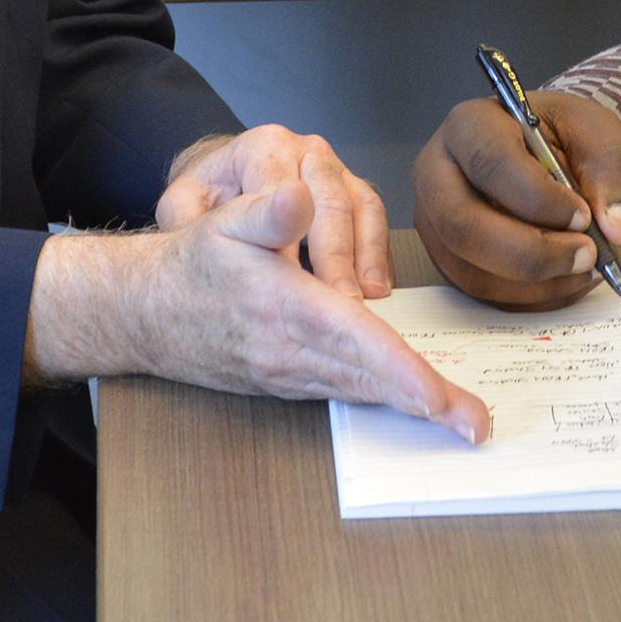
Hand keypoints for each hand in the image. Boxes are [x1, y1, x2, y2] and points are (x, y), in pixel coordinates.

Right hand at [27, 183, 489, 442]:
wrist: (144, 313)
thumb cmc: (192, 264)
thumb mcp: (223, 222)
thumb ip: (265, 209)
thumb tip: (301, 195)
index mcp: (287, 310)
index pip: (359, 343)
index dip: (404, 372)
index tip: (442, 399)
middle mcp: (293, 352)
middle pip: (372, 379)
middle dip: (427, 402)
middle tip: (476, 426)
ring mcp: (290, 373)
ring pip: (360, 389)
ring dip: (408, 404)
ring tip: (455, 418)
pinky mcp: (286, 381)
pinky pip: (343, 390)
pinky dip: (379, 396)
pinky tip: (405, 397)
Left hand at [158, 125, 393, 298]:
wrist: (226, 187)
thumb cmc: (206, 200)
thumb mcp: (184, 206)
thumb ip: (189, 218)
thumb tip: (207, 236)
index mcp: (265, 147)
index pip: (284, 192)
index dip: (289, 241)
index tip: (289, 283)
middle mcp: (307, 151)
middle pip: (331, 199)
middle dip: (336, 255)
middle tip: (337, 302)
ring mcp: (337, 170)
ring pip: (362, 207)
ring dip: (365, 257)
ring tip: (363, 301)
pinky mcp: (356, 192)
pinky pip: (376, 220)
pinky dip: (378, 257)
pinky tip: (375, 291)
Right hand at [410, 91, 620, 309]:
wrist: (543, 150)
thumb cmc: (562, 136)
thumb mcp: (597, 134)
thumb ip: (612, 172)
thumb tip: (616, 228)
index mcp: (470, 125)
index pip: (490, 163)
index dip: (538, 199)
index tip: (585, 217)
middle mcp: (437, 173)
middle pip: (464, 226)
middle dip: (532, 253)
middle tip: (588, 256)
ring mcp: (434, 221)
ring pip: (472, 269)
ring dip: (537, 282)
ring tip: (585, 267)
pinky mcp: (446, 259)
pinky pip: (481, 293)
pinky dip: (531, 296)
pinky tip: (566, 278)